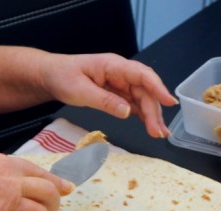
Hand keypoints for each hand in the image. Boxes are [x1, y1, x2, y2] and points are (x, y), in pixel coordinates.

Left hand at [37, 53, 177, 137]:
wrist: (50, 76)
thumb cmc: (62, 76)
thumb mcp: (80, 90)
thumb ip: (104, 101)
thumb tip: (127, 111)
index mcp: (114, 65)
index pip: (142, 75)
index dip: (158, 88)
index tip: (170, 102)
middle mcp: (121, 73)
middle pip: (145, 90)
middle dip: (155, 111)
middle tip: (159, 132)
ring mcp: (120, 84)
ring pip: (143, 99)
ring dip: (151, 116)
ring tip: (158, 134)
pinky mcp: (117, 94)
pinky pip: (134, 104)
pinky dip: (143, 116)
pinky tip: (150, 127)